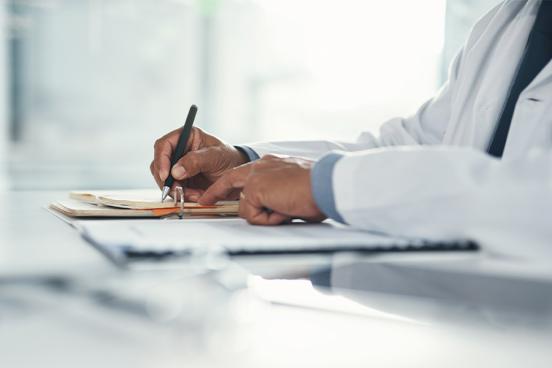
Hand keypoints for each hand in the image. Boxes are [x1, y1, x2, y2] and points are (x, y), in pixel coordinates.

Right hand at [150, 127, 247, 200]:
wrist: (237, 175)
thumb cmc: (229, 159)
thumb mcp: (215, 157)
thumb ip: (196, 161)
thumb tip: (175, 171)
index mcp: (186, 136)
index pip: (164, 145)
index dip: (161, 160)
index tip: (167, 175)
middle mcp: (179, 150)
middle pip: (159, 164)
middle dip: (167, 179)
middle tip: (178, 190)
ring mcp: (178, 166)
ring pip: (164, 179)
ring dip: (176, 189)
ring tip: (195, 194)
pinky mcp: (181, 180)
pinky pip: (173, 189)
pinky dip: (182, 195)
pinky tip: (196, 196)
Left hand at [199, 155, 326, 224]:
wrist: (326, 184)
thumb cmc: (319, 189)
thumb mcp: (294, 190)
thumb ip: (278, 195)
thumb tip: (273, 210)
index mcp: (272, 163)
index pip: (246, 173)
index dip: (232, 184)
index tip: (221, 190)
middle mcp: (262, 165)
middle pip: (230, 179)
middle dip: (215, 192)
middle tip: (204, 201)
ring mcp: (256, 176)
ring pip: (245, 206)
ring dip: (264, 216)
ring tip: (287, 210)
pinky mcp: (254, 188)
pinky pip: (252, 215)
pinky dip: (267, 219)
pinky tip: (283, 211)